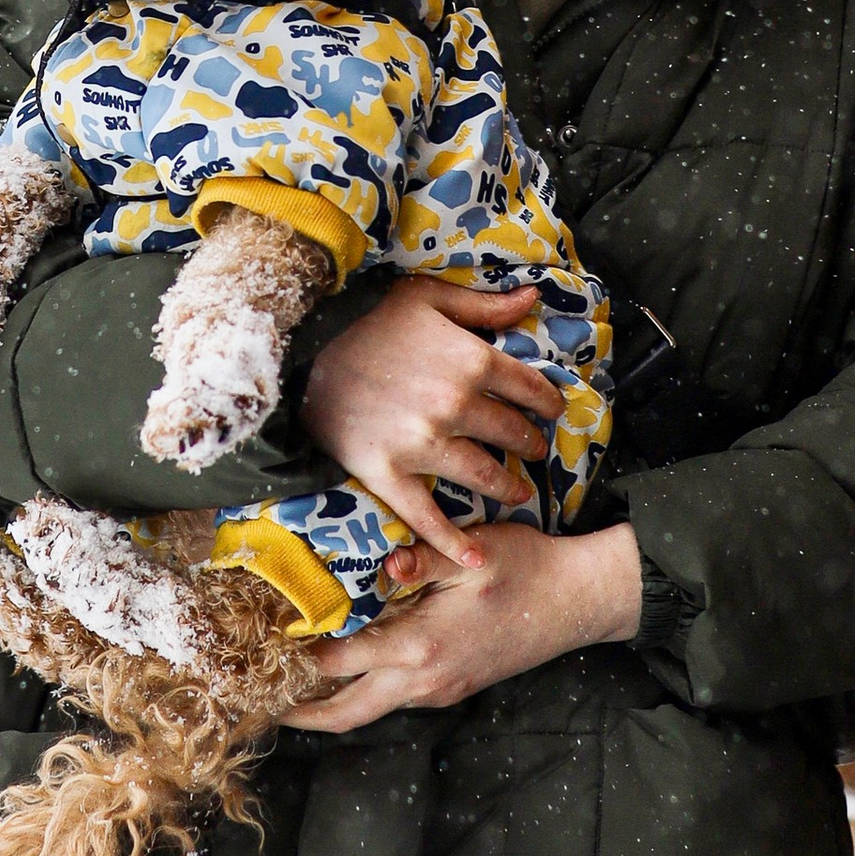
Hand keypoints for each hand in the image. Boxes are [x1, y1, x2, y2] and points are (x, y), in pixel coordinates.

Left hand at [280, 522, 641, 735]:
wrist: (578, 602)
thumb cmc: (526, 570)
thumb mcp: (472, 552)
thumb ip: (422, 556)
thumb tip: (383, 562)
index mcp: (420, 647)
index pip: (338, 661)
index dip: (295, 656)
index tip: (260, 649)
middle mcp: (423, 680)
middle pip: (345, 713)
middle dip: (300, 712)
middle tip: (260, 702)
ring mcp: (438, 690)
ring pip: (368, 711)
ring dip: (328, 704)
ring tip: (291, 684)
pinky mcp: (450, 688)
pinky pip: (392, 699)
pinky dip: (359, 692)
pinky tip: (345, 668)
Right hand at [301, 276, 568, 564]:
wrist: (303, 350)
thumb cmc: (368, 318)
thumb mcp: (428, 297)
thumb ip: (484, 304)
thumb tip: (533, 297)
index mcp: (472, 359)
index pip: (530, 388)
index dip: (547, 402)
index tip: (551, 411)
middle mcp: (455, 405)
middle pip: (511, 433)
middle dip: (529, 444)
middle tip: (533, 451)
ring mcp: (423, 444)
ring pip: (483, 475)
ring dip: (507, 487)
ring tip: (517, 492)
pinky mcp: (389, 473)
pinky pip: (427, 516)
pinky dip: (453, 542)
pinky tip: (476, 559)